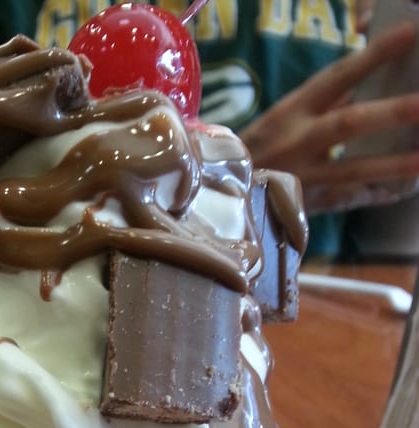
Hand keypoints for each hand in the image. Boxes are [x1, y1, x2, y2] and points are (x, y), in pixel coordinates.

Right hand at [239, 21, 418, 214]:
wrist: (213, 194)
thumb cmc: (255, 150)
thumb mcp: (284, 119)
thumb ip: (325, 105)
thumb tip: (367, 88)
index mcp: (291, 111)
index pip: (336, 78)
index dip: (372, 57)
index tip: (408, 34)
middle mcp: (297, 143)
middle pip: (347, 125)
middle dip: (388, 114)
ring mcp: (301, 178)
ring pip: (352, 170)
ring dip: (392, 165)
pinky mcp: (303, 208)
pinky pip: (345, 201)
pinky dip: (373, 196)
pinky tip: (401, 190)